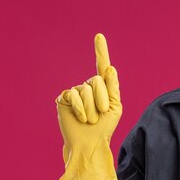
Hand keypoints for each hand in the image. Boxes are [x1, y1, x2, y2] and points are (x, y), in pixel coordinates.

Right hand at [56, 34, 121, 179]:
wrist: (90, 143)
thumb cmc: (104, 127)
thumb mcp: (115, 108)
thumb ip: (113, 88)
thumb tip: (110, 68)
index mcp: (103, 88)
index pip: (102, 66)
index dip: (100, 51)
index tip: (99, 36)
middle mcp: (88, 87)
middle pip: (96, 81)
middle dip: (102, 100)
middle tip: (100, 115)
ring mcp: (75, 92)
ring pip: (86, 90)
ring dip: (92, 108)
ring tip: (90, 120)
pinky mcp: (64, 98)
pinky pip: (73, 95)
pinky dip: (81, 108)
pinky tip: (81, 118)